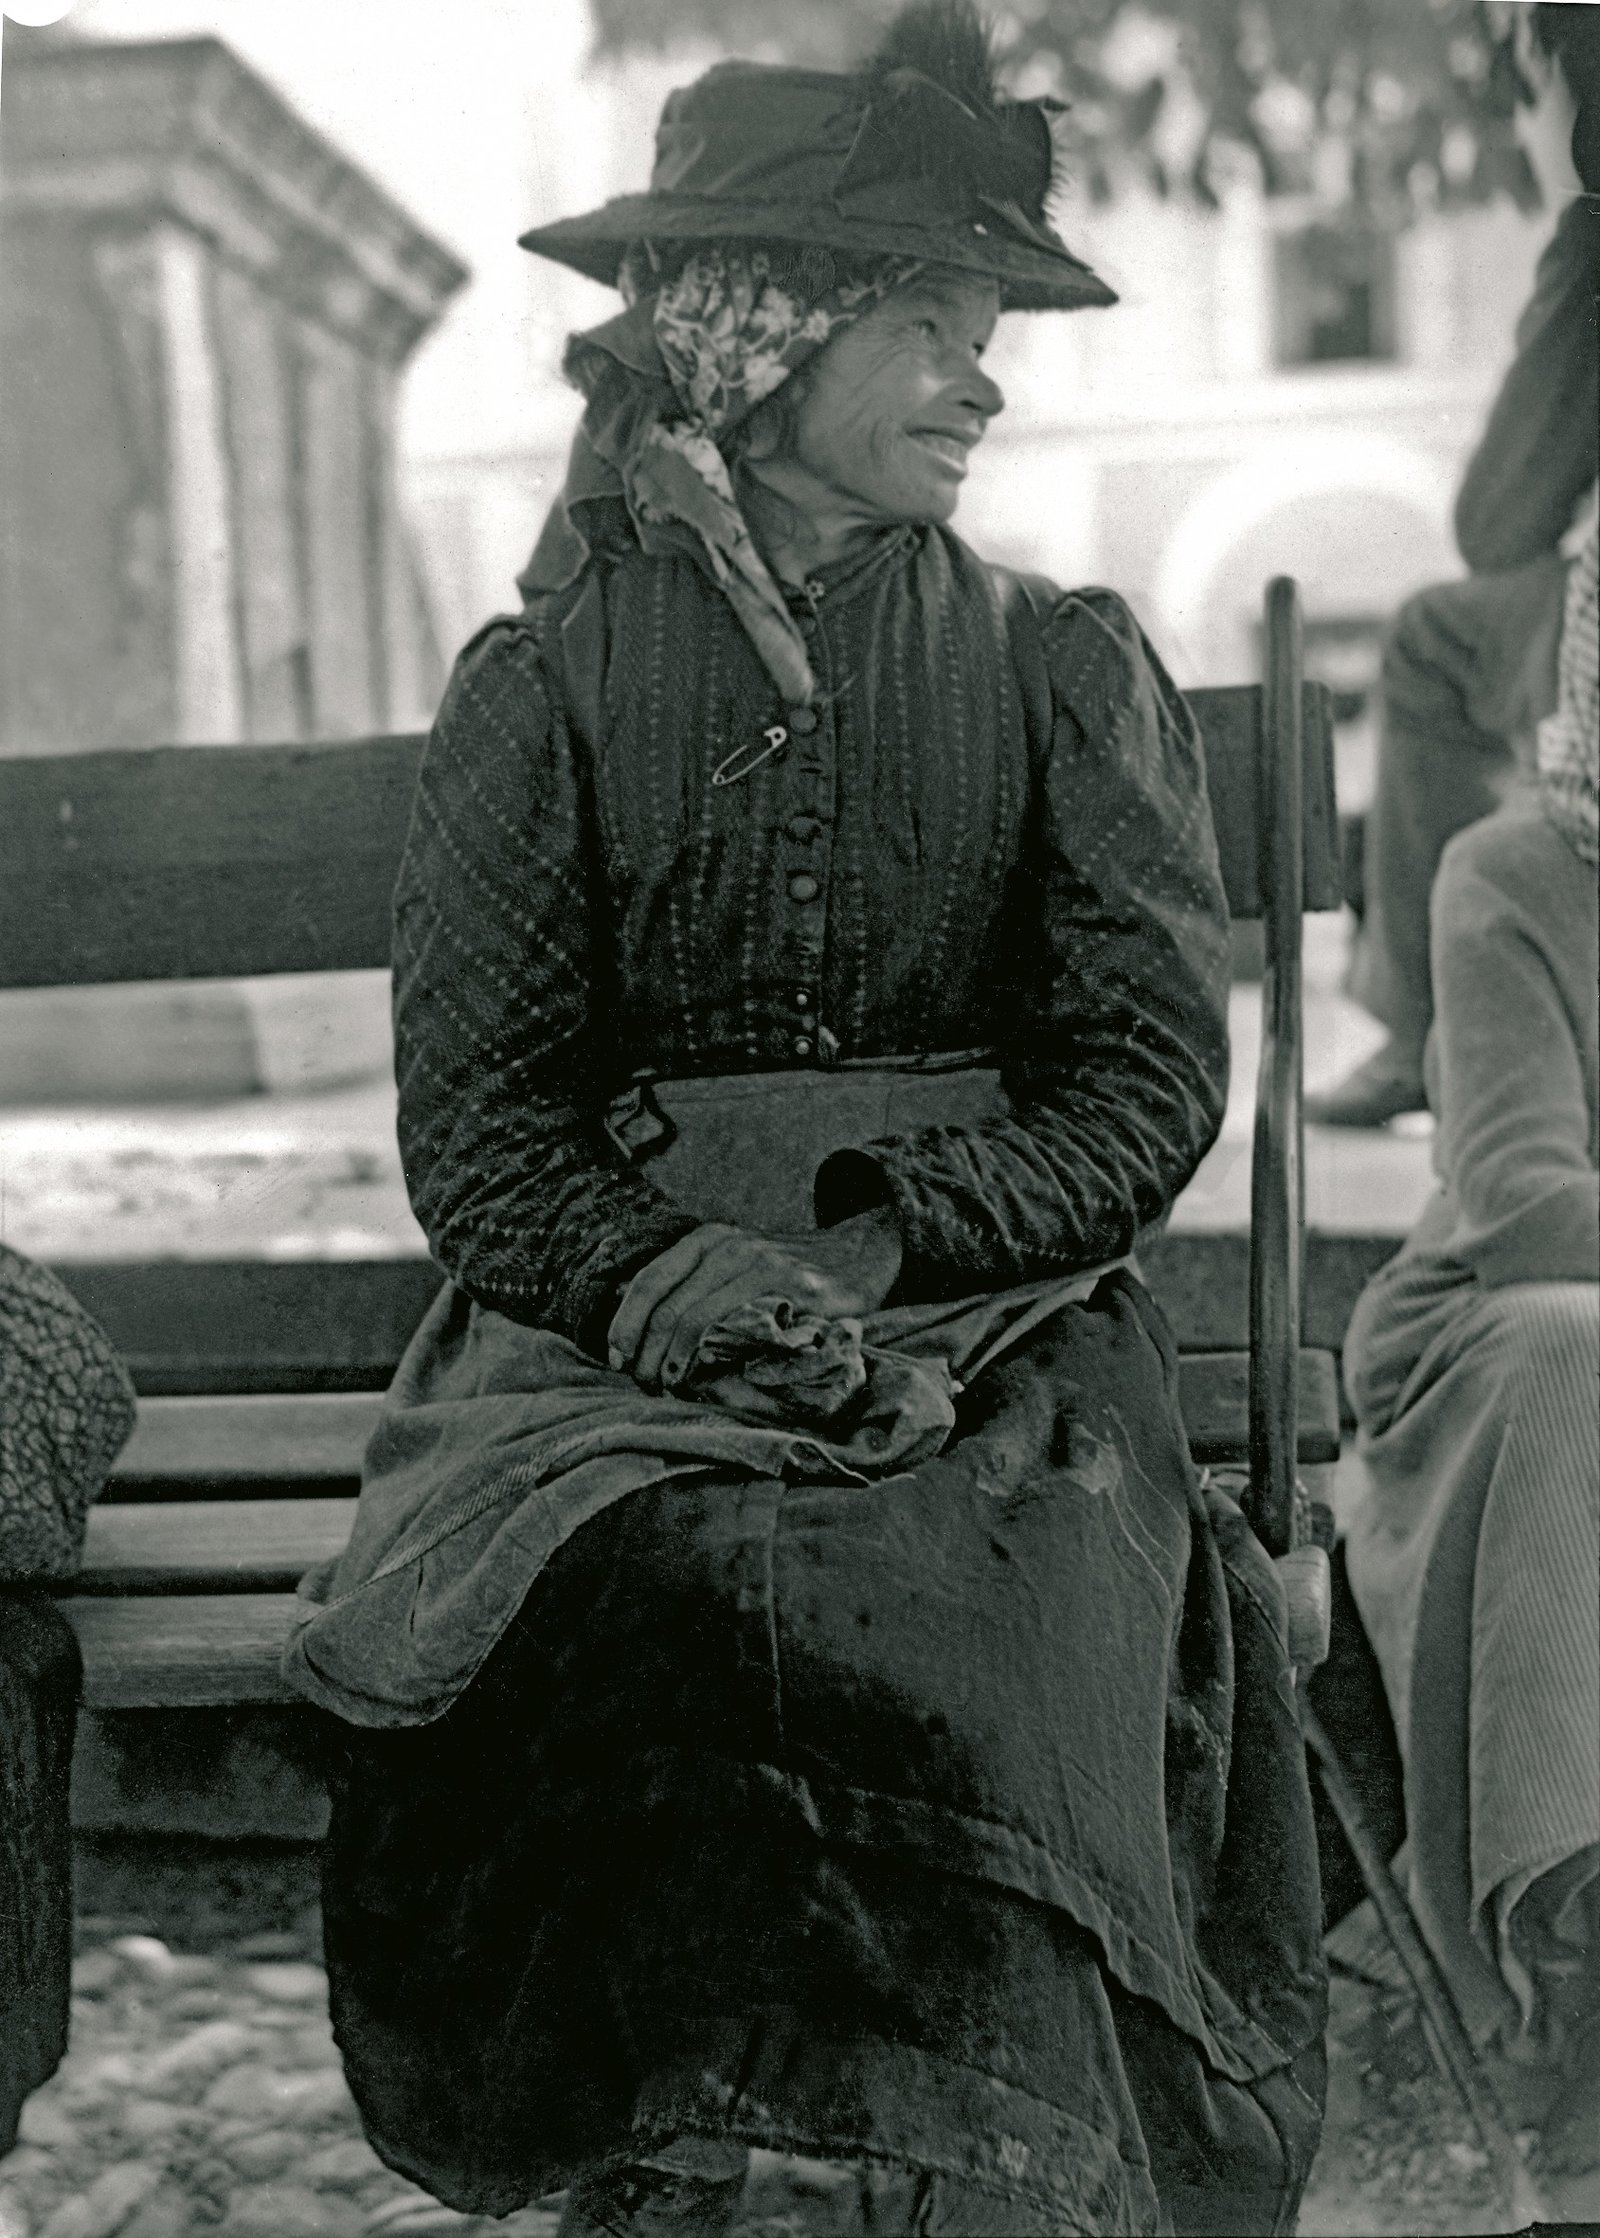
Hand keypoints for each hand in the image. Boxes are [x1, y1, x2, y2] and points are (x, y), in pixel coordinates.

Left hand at [607, 1208, 901, 1393]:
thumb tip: (634, 1324)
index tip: (616, 1359)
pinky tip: (708, 1378)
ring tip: (668, 1388)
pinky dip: (714, 1357)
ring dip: (674, 1361)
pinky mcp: (792, 1287)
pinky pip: (740, 1326)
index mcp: (708, 1239)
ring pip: (696, 1318)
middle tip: (643, 1386)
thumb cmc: (788, 1273)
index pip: (649, 1281)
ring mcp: (762, 1263)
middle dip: (646, 1353)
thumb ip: (694, 1284)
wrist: (860, 1254)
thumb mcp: (735, 1264)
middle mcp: (730, 1245)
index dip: (624, 1324)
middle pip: (667, 1306)